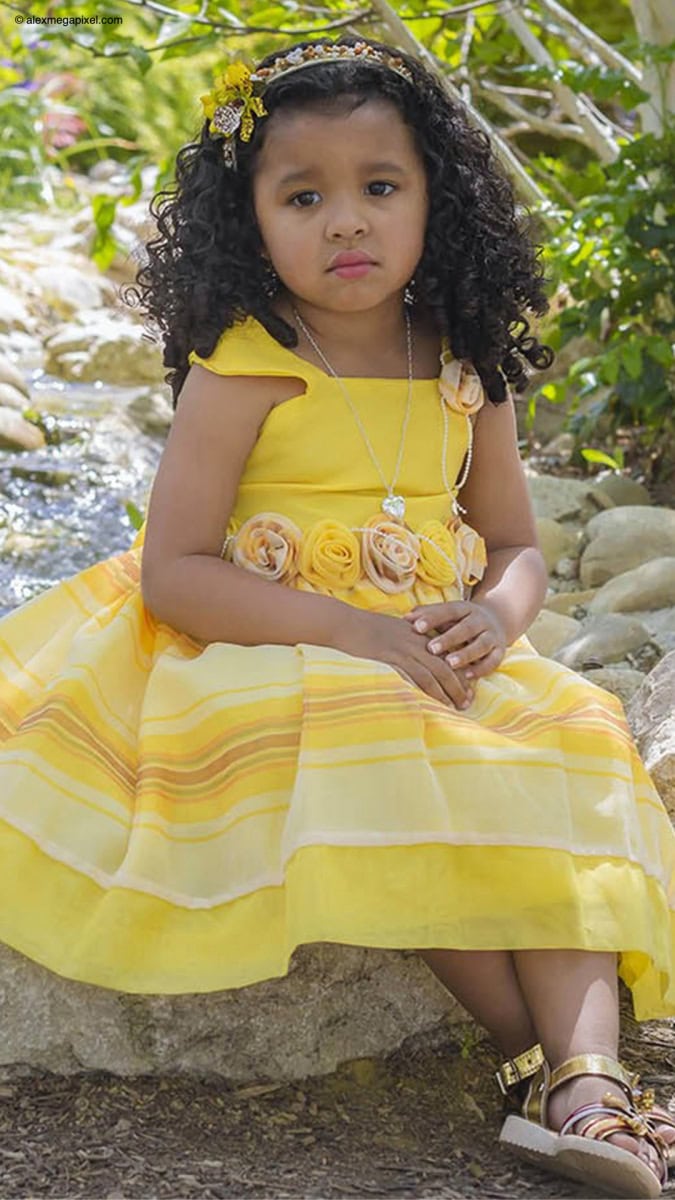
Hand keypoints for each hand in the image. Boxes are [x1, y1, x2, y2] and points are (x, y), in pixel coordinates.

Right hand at [334, 608, 475, 709]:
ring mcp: (404, 650)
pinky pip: (414, 677)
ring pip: (434, 674)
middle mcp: (416, 642)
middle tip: (468, 703)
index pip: (447, 655)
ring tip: (454, 708)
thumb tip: (419, 656)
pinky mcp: (391, 659)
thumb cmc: (364, 627)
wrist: (343, 623)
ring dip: (446, 693)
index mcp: (418, 634)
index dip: (459, 673)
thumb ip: (410, 640)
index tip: (468, 689)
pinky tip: (432, 704)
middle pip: (446, 666)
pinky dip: (426, 691)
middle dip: (459, 686)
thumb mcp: (393, 629)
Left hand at [402, 600, 506, 680]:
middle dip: (449, 638)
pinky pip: (493, 661)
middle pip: (466, 628)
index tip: (416, 627)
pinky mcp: (500, 651)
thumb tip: (404, 618)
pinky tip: (467, 676)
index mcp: (464, 609)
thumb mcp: (447, 614)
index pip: (448, 611)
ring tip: (449, 663)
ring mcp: (491, 636)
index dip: (432, 618)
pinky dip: (481, 669)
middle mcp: (479, 620)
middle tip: (431, 648)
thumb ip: (427, 615)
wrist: (497, 621)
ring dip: (465, 654)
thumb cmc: (460, 621)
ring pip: (480, 645)